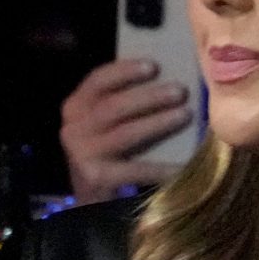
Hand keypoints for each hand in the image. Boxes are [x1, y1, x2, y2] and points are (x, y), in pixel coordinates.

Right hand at [60, 58, 189, 202]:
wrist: (91, 194)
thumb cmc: (108, 148)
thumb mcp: (105, 121)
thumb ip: (123, 99)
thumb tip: (169, 78)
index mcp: (75, 106)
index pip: (97, 80)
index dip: (125, 71)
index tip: (154, 66)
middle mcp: (73, 129)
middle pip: (112, 106)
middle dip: (149, 97)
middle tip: (180, 91)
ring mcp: (82, 154)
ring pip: (124, 133)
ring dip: (157, 123)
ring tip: (185, 115)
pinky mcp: (95, 178)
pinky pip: (135, 169)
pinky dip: (161, 167)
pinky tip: (183, 164)